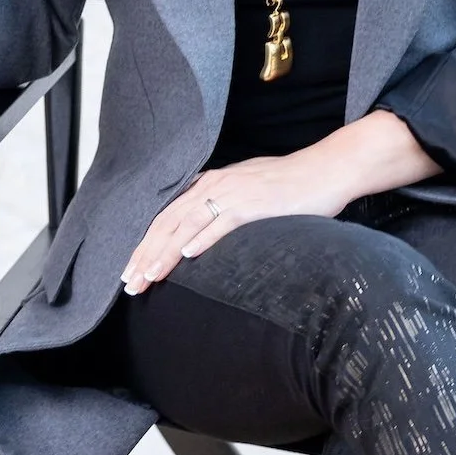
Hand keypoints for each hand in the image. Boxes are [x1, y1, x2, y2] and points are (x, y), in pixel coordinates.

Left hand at [121, 148, 353, 293]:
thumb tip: (204, 235)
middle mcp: (215, 185)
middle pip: (168, 223)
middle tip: (128, 283)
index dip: (146, 244)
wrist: (327, 170)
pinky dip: (201, 239)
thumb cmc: (292, 185)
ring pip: (187, 226)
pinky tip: (186, 256)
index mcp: (211, 183)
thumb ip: (224, 207)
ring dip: (164, 254)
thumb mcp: (249, 191)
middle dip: (145, 255)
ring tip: (147, 278)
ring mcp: (233, 193)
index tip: (131, 270)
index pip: (168, 216)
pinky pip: (221, 223)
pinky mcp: (254, 204)